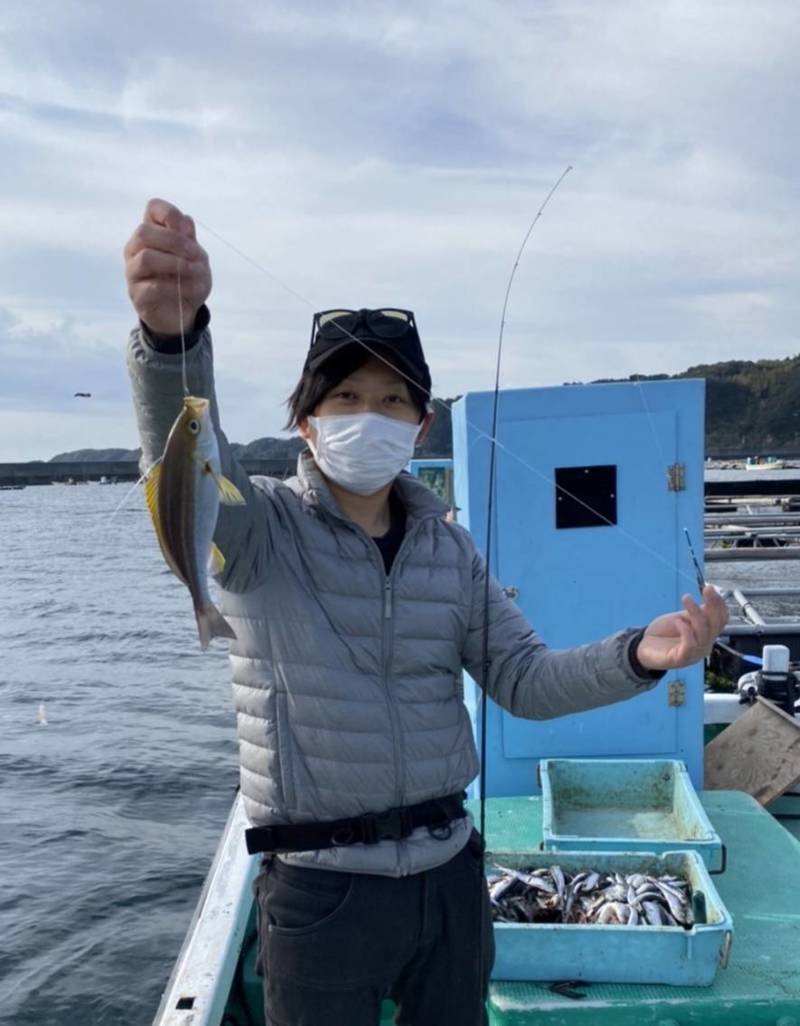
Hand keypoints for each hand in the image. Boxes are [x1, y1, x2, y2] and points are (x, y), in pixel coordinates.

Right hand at [124, 198, 211, 335]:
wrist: (183, 312)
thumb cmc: (188, 279)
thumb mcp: (196, 257)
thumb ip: (189, 239)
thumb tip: (186, 221)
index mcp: (152, 234)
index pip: (152, 208)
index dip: (170, 214)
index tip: (188, 232)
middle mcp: (136, 248)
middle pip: (144, 232)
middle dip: (175, 242)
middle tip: (196, 255)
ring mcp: (132, 271)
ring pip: (145, 258)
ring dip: (175, 264)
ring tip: (195, 272)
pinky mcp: (136, 294)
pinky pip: (151, 286)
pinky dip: (175, 287)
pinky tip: (189, 291)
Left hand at [637, 584, 728, 670]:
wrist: (644, 646)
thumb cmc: (664, 632)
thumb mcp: (682, 617)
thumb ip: (696, 611)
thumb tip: (710, 596)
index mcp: (707, 633)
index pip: (721, 620)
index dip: (719, 604)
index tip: (711, 588)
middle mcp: (705, 644)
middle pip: (715, 625)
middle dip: (713, 605)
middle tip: (706, 589)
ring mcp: (694, 653)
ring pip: (703, 634)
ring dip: (696, 613)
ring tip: (686, 598)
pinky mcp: (681, 659)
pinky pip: (690, 645)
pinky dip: (686, 631)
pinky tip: (678, 621)